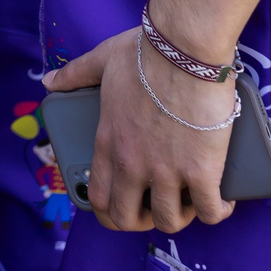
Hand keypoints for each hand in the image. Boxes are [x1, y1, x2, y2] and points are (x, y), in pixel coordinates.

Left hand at [43, 28, 236, 233]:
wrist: (184, 49)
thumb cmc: (145, 52)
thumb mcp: (101, 61)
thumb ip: (74, 74)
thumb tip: (49, 80)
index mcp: (108, 142)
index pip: (98, 197)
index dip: (110, 212)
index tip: (124, 207)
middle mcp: (132, 163)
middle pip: (128, 218)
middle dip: (142, 221)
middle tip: (157, 207)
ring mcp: (167, 170)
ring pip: (169, 219)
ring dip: (181, 215)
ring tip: (191, 199)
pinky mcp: (202, 170)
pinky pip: (209, 209)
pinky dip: (217, 210)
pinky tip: (221, 198)